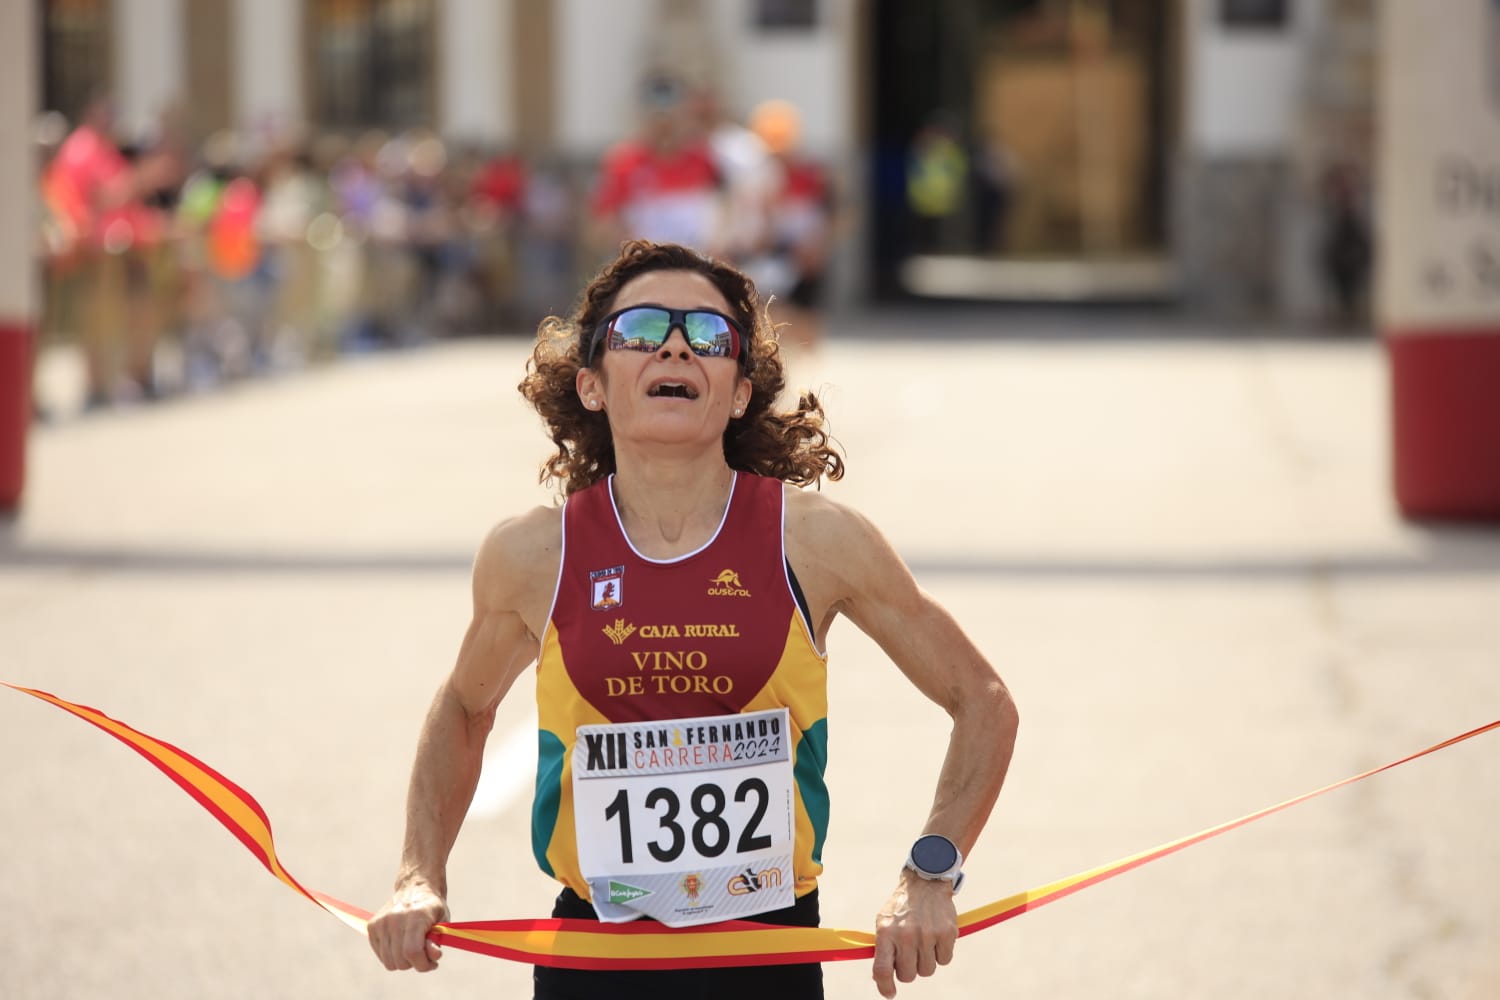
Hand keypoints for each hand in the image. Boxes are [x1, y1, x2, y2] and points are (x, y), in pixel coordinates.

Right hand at [367, 879, 448, 972]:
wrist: (414, 888)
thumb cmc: (431, 908)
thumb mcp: (443, 921)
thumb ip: (438, 940)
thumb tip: (434, 956)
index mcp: (415, 916)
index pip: (412, 951)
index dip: (423, 964)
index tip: (432, 963)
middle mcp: (395, 918)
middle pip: (400, 960)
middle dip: (415, 963)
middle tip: (423, 954)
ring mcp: (381, 922)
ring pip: (389, 962)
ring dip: (403, 962)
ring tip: (412, 950)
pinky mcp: (372, 926)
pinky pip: (381, 955)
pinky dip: (392, 956)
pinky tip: (402, 945)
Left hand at [871, 871, 957, 997]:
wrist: (926, 881)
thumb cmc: (902, 907)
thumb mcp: (884, 921)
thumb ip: (882, 948)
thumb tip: (881, 977)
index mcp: (886, 932)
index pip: (882, 970)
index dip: (884, 986)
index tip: (889, 993)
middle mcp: (906, 934)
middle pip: (908, 975)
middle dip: (908, 970)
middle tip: (909, 956)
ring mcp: (928, 935)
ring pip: (927, 970)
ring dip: (925, 962)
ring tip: (922, 943)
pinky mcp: (947, 933)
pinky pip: (944, 960)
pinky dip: (941, 954)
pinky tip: (936, 938)